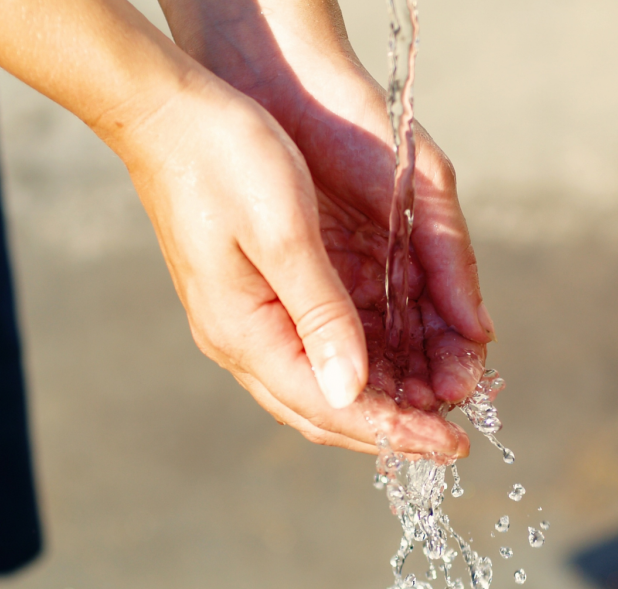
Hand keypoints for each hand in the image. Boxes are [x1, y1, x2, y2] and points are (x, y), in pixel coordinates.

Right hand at [158, 0, 495, 452]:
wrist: (167, 112)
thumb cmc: (224, 158)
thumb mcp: (284, 233)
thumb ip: (321, 315)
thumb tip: (351, 391)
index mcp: (244, 332)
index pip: (330, 407)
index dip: (394, 431)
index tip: (451, 446)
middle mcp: (240, 339)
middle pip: (324, 410)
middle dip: (390, 429)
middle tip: (450, 440)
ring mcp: (243, 321)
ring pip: (320, 386)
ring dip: (379, 401)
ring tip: (434, 405)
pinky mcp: (255, 298)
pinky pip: (313, 352)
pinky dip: (360, 366)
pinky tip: (396, 364)